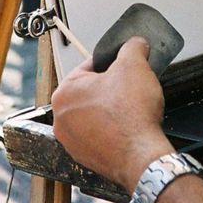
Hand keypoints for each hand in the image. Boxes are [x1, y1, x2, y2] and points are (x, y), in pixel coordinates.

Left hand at [51, 36, 171, 191]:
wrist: (141, 156)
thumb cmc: (131, 115)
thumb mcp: (135, 64)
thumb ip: (132, 47)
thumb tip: (135, 44)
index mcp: (64, 92)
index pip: (89, 66)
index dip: (112, 64)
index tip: (125, 68)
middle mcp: (61, 119)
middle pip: (91, 91)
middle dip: (111, 87)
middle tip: (130, 87)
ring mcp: (72, 141)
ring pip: (94, 114)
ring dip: (111, 109)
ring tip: (131, 108)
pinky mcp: (85, 158)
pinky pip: (99, 134)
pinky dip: (112, 129)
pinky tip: (128, 126)